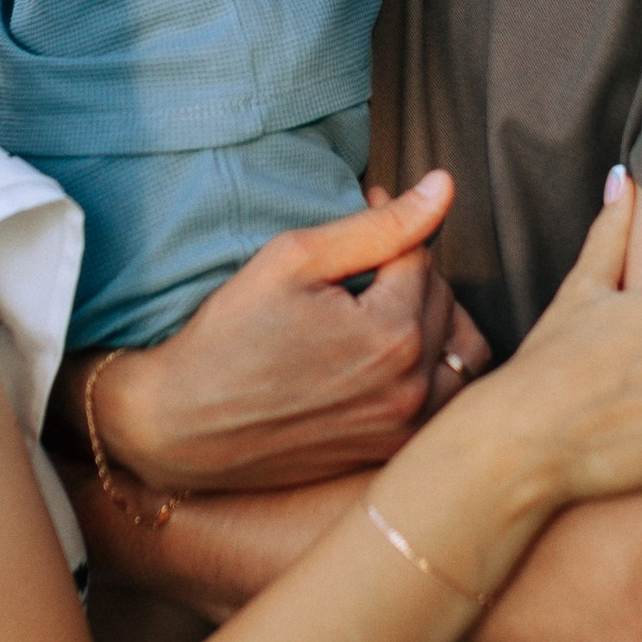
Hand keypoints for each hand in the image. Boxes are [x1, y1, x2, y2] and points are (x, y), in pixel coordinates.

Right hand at [60, 172, 480, 494]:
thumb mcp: (295, 260)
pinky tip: (386, 357)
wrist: (181, 424)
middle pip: (444, 304)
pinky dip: (430, 371)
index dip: (387, 231)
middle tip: (359, 267)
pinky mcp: (388, 453)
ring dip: (436, 323)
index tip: (358, 219)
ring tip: (386, 309)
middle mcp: (411, 389)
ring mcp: (403, 429)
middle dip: (410, 276)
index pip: (421, 259)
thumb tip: (445, 187)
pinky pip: (443, 403)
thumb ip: (378, 225)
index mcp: (393, 334)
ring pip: (461, 355)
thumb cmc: (228, 335)